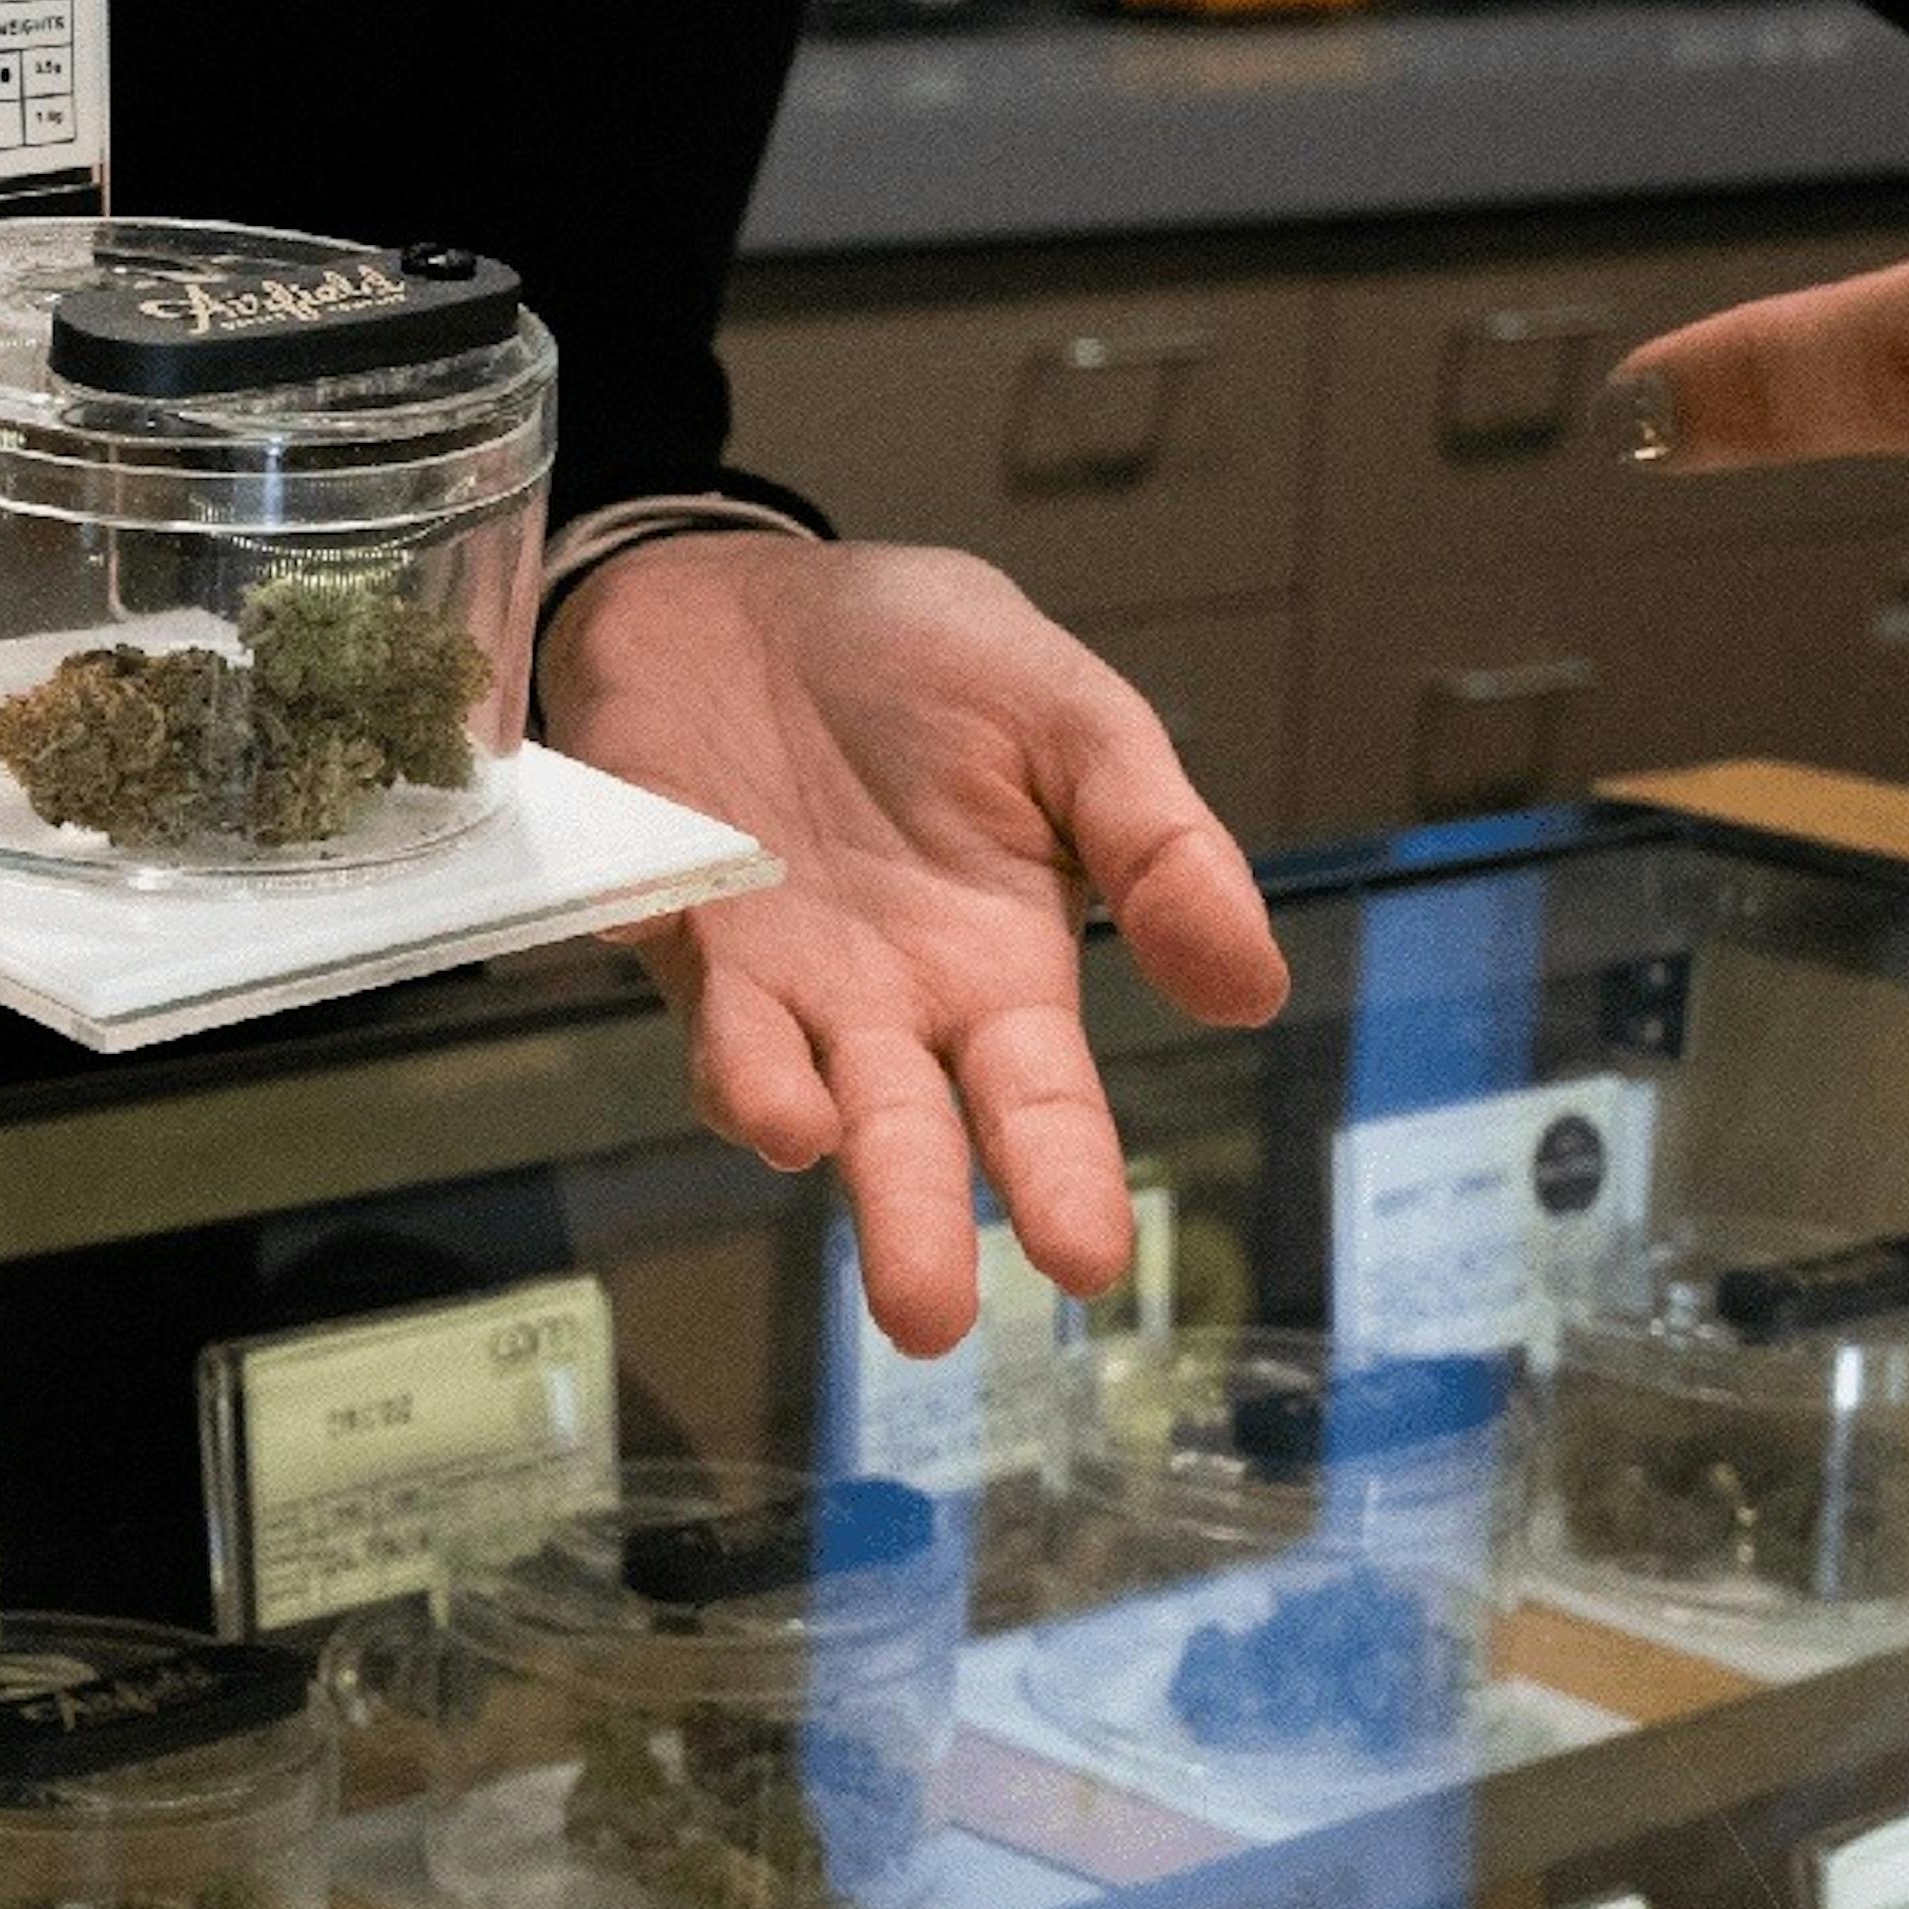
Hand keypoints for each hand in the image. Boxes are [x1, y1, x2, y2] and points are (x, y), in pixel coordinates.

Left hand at [539, 533, 1288, 1354]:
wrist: (753, 593)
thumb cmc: (926, 664)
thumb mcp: (1073, 720)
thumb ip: (1156, 842)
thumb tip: (1253, 988)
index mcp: (998, 970)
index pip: (1040, 1104)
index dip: (1062, 1178)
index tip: (1088, 1259)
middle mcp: (877, 1007)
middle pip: (902, 1140)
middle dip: (913, 1222)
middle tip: (926, 1316)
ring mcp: (760, 977)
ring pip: (770, 1082)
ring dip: (778, 1116)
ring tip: (804, 1136)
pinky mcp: (657, 914)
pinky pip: (655, 961)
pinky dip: (656, 958)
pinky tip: (663, 947)